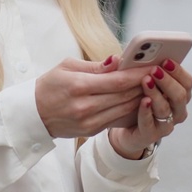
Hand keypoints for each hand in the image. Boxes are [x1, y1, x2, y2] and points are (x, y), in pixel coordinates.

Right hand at [35, 56, 151, 138]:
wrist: (33, 115)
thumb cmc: (49, 86)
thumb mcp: (67, 67)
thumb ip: (95, 65)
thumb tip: (118, 60)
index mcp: (79, 86)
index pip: (117, 81)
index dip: (137, 74)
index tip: (152, 65)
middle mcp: (86, 107)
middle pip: (124, 96)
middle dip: (144, 84)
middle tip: (158, 73)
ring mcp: (90, 122)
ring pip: (125, 109)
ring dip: (141, 98)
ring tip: (152, 85)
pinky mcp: (92, 131)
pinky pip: (118, 119)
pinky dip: (131, 109)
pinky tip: (140, 99)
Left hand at [109, 58, 191, 158]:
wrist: (126, 128)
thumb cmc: (135, 99)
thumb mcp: (137, 81)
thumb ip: (136, 69)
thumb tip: (118, 57)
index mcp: (179, 94)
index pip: (187, 82)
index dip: (178, 71)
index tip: (166, 60)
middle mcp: (176, 110)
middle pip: (180, 95)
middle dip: (168, 81)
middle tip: (155, 70)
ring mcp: (166, 124)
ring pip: (166, 109)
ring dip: (157, 93)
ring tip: (146, 81)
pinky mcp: (151, 135)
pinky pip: (150, 124)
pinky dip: (146, 111)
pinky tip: (143, 101)